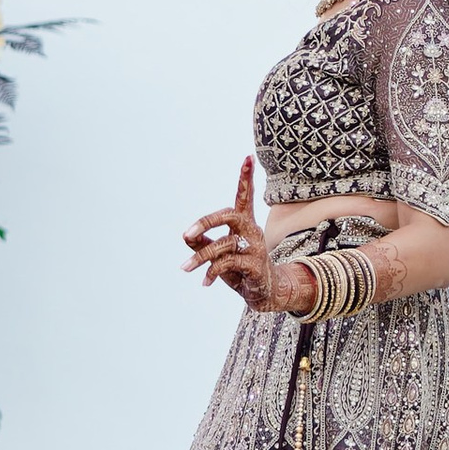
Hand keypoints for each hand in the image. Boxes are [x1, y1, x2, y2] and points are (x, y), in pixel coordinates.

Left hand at [182, 160, 294, 310]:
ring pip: (222, 244)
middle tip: (187, 234)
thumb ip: (202, 243)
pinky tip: (205, 282)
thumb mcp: (217, 255)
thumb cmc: (239, 269)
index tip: (248, 157)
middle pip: (229, 214)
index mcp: (244, 223)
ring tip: (185, 268)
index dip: (246, 177)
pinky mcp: (255, 264)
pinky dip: (211, 272)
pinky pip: (227, 263)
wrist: (263, 292)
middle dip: (206, 222)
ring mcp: (255, 246)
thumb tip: (186, 236)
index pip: (245, 196)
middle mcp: (251, 230)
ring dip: (200, 257)